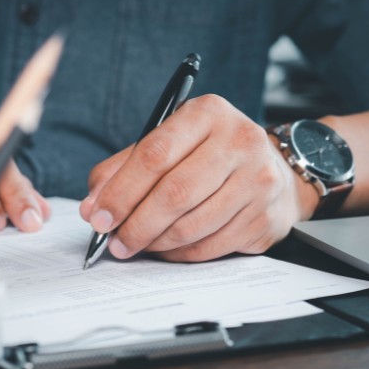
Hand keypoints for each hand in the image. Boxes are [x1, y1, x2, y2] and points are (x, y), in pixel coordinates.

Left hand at [79, 94, 319, 261]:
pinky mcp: (264, 218)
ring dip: (156, 243)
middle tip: (116, 242)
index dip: (121, 191)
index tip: (98, 216)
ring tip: (138, 245)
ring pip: (192, 226)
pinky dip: (180, 254)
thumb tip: (93, 207)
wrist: (276, 172)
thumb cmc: (210, 156)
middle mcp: (239, 142)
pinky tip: (167, 249)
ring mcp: (258, 181)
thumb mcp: (171, 143)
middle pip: (175, 193)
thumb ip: (125, 168)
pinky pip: (210, 247)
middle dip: (136, 225)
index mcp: (208, 113)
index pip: (155, 154)